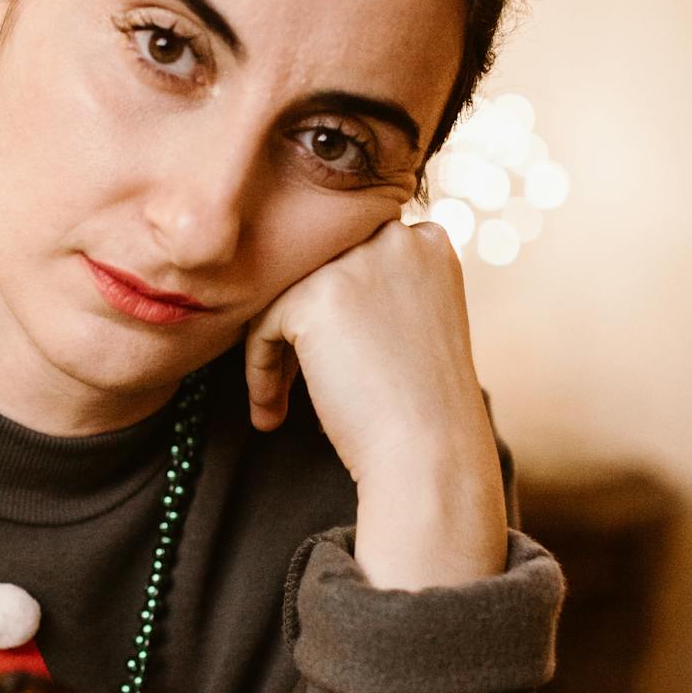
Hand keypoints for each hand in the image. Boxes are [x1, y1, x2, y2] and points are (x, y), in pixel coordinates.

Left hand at [243, 217, 509, 588]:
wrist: (431, 454)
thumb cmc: (425, 408)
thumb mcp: (418, 326)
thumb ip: (378, 291)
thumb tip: (313, 288)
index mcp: (429, 242)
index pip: (353, 255)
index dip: (333, 309)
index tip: (329, 360)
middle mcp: (397, 239)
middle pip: (316, 269)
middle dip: (298, 325)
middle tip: (289, 383)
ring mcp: (356, 262)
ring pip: (286, 295)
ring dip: (274, 351)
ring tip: (276, 404)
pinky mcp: (316, 296)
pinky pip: (263, 326)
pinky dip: (260, 371)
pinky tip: (272, 414)